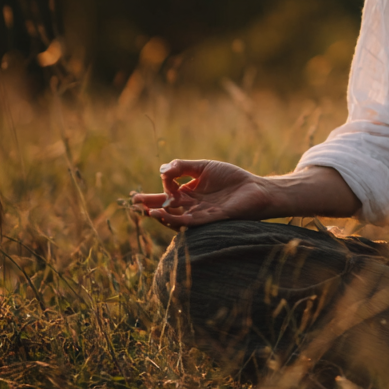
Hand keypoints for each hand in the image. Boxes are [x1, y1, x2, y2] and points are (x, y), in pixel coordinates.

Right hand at [131, 159, 271, 229]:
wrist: (254, 188)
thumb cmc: (231, 178)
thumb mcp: (204, 167)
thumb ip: (183, 167)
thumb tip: (162, 169)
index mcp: (189, 193)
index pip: (166, 194)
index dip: (155, 191)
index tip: (151, 185)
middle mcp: (191, 206)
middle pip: (167, 207)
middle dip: (150, 206)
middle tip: (133, 202)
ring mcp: (199, 214)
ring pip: (175, 217)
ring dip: (161, 214)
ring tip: (147, 211)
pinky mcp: (209, 219)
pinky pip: (189, 221)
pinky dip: (176, 219)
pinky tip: (165, 214)